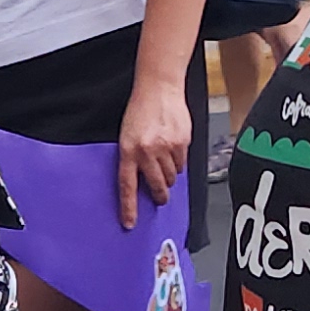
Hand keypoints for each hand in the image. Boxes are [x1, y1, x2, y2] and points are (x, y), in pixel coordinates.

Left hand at [117, 73, 193, 229]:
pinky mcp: (182, 142)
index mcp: (128, 151)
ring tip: (164, 160)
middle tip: (160, 197)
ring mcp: (166, 147)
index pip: (128, 186)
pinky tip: (172, 148)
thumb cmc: (140, 110)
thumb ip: (133, 158)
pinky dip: (178, 161)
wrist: (159, 87)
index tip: (130, 223)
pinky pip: (182, 163)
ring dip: (169, 175)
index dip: (129, 207)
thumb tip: (141, 182)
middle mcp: (147, 151)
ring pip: (172, 176)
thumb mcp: (127, 135)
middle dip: (159, 195)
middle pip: (157, 186)